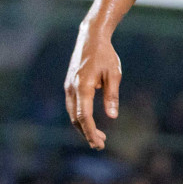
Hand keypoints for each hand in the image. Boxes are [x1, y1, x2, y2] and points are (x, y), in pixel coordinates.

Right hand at [65, 28, 122, 149]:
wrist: (91, 38)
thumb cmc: (105, 55)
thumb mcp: (114, 74)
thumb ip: (112, 95)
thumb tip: (112, 116)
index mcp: (82, 86)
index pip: (83, 116)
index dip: (90, 132)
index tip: (98, 143)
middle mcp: (71, 88)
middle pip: (75, 118)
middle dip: (87, 133)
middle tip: (100, 145)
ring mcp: (68, 87)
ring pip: (72, 114)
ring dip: (83, 127)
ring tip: (98, 138)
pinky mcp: (69, 86)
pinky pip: (72, 106)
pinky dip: (80, 118)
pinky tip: (89, 123)